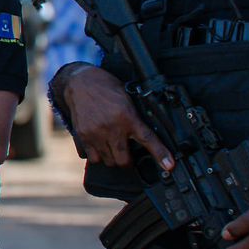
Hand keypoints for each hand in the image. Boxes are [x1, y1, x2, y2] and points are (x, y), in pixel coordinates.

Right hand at [58, 65, 172, 170]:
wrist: (80, 82)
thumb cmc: (106, 87)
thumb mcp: (127, 98)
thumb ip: (135, 116)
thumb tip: (147, 133)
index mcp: (127, 116)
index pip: (147, 139)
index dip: (160, 154)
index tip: (169, 165)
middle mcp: (111, 127)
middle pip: (123, 160)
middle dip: (128, 161)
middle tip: (128, 154)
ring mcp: (95, 134)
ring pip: (108, 161)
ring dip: (112, 158)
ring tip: (112, 147)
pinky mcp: (83, 136)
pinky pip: (92, 157)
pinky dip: (97, 155)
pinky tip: (99, 145)